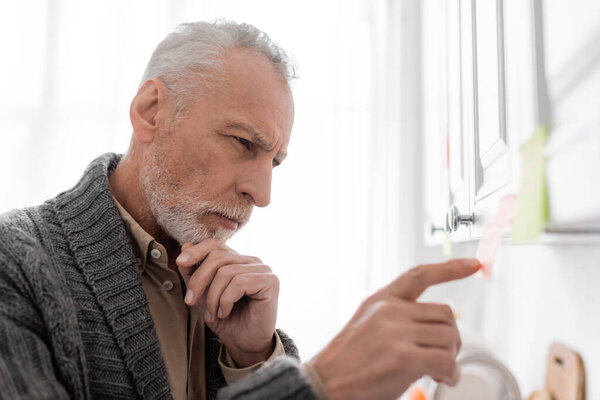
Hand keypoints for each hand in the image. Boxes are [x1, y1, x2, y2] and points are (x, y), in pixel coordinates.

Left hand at [176, 239, 278, 366]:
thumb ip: (194, 272)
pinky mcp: (270, 282)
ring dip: (213, 297)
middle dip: (199, 280)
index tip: (179, 262)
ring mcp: (263, 270)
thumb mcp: (203, 295)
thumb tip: (185, 245)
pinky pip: (239, 283)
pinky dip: (226, 300)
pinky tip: (225, 312)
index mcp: (238, 260)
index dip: (196, 251)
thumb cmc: (227, 320)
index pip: (216, 245)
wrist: (245, 344)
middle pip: (218, 257)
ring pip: (226, 272)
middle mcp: (252, 261)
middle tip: (190, 301)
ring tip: (212, 314)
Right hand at [310, 258, 480, 399]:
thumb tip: (435, 331)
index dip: (449, 268)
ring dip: (451, 357)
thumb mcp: (366, 328)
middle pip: (445, 314)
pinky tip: (440, 379)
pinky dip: (450, 373)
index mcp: (379, 301)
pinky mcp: (403, 357)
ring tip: (438, 372)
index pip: (419, 276)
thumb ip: (397, 320)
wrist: (322, 384)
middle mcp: (388, 310)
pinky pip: (446, 360)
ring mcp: (395, 332)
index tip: (473, 264)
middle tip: (443, 358)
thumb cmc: (346, 364)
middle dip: (451, 338)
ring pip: (450, 336)